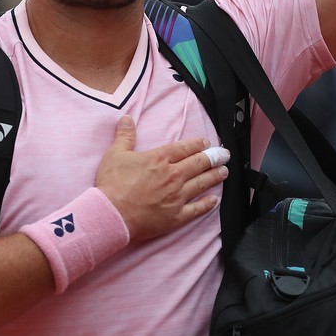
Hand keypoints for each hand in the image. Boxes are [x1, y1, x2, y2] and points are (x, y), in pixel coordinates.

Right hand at [95, 115, 228, 240]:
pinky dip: (207, 204)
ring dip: (215, 176)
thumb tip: (127, 118)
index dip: (198, 144)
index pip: (184, 148)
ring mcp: (176, 197)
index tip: (206, 143)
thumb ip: (125, 135)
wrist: (111, 213)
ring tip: (224, 171)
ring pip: (202, 184)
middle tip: (224, 155)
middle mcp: (172, 175)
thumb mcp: (115, 154)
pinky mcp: (176, 217)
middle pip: (198, 164)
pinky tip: (214, 200)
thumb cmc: (112, 184)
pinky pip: (197, 209)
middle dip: (214, 158)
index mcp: (159, 159)